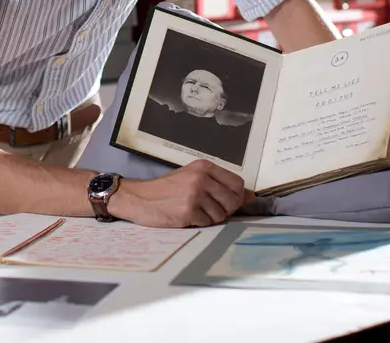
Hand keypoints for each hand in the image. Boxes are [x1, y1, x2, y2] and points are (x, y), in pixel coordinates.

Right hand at [109, 159, 255, 227]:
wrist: (138, 198)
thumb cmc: (166, 189)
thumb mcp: (193, 179)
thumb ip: (221, 186)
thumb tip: (251, 196)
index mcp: (204, 167)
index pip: (237, 183)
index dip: (235, 196)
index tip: (225, 200)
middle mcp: (201, 178)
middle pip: (232, 201)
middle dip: (225, 210)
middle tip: (208, 209)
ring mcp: (194, 195)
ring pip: (221, 215)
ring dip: (210, 218)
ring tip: (194, 211)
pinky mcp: (188, 212)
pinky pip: (207, 223)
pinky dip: (199, 223)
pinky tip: (187, 217)